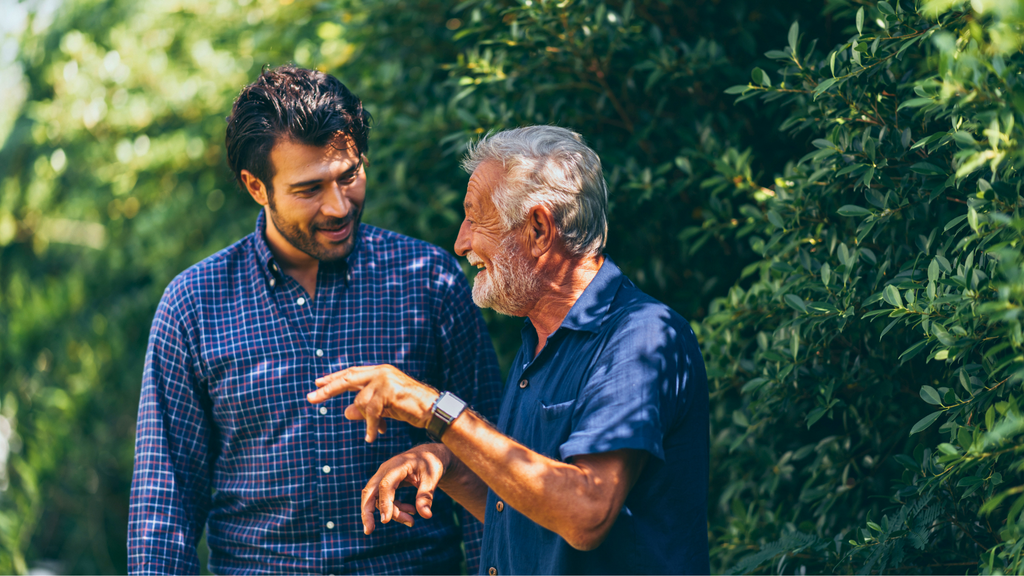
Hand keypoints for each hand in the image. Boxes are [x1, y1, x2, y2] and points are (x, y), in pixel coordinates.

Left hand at [308, 364, 437, 442]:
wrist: (432, 411)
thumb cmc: (411, 409)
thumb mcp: (384, 409)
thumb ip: (365, 409)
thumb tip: (346, 412)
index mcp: (380, 372)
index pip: (353, 373)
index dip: (335, 378)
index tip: (318, 383)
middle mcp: (381, 371)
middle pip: (348, 378)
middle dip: (329, 389)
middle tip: (310, 397)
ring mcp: (385, 378)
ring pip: (361, 401)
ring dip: (366, 420)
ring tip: (374, 432)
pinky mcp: (389, 390)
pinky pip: (372, 411)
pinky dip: (371, 425)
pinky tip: (374, 435)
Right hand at [360, 444, 448, 534]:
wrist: (430, 454)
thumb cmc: (431, 464)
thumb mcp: (433, 478)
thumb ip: (426, 496)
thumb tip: (426, 516)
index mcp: (398, 465)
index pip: (386, 485)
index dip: (384, 503)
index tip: (385, 521)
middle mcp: (386, 470)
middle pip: (369, 492)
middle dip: (367, 512)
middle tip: (369, 531)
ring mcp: (384, 476)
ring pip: (376, 498)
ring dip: (390, 512)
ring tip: (411, 522)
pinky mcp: (386, 482)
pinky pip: (384, 498)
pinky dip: (394, 508)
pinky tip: (410, 512)